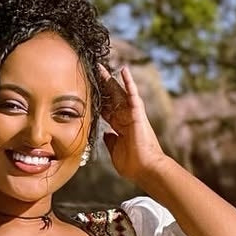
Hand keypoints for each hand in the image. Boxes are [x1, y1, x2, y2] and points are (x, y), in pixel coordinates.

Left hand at [98, 64, 167, 184]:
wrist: (145, 169)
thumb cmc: (133, 165)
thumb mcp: (115, 152)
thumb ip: (110, 142)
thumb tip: (105, 134)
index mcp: (119, 127)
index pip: (106, 109)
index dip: (98, 100)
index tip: (89, 90)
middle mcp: (125, 118)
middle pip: (111, 98)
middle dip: (102, 86)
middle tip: (93, 72)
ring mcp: (132, 114)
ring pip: (119, 92)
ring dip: (111, 80)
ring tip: (102, 67)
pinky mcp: (137, 113)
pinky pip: (132, 93)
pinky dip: (128, 81)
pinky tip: (123, 69)